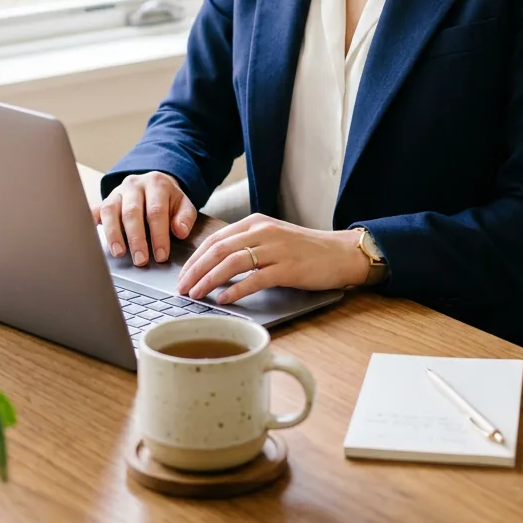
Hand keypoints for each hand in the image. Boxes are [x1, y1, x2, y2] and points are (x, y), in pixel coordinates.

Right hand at [91, 172, 196, 266]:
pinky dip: (91, 223)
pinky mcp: (104, 200)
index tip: (161, 255)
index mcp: (156, 184)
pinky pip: (94, 210)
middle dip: (136, 238)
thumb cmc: (168, 199)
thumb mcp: (183, 204)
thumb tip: (180, 231)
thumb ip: (185, 217)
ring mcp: (117, 192)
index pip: (156, 211)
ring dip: (113, 234)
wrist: (153, 183)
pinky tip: (91, 238)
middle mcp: (134, 185)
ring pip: (110, 211)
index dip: (158, 235)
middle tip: (140, 260)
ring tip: (119, 253)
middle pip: (132, 212)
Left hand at [176, 214, 368, 304]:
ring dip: (209, 280)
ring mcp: (276, 249)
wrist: (340, 253)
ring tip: (196, 294)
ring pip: (232, 262)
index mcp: (256, 222)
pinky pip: (255, 279)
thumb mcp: (272, 239)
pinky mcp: (288, 268)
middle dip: (195, 270)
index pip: (215, 239)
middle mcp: (263, 231)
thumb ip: (247, 245)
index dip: (195, 258)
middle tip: (182, 288)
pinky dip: (236, 290)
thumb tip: (215, 265)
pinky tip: (224, 299)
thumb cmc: (305, 250)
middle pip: (219, 249)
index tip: (182, 275)